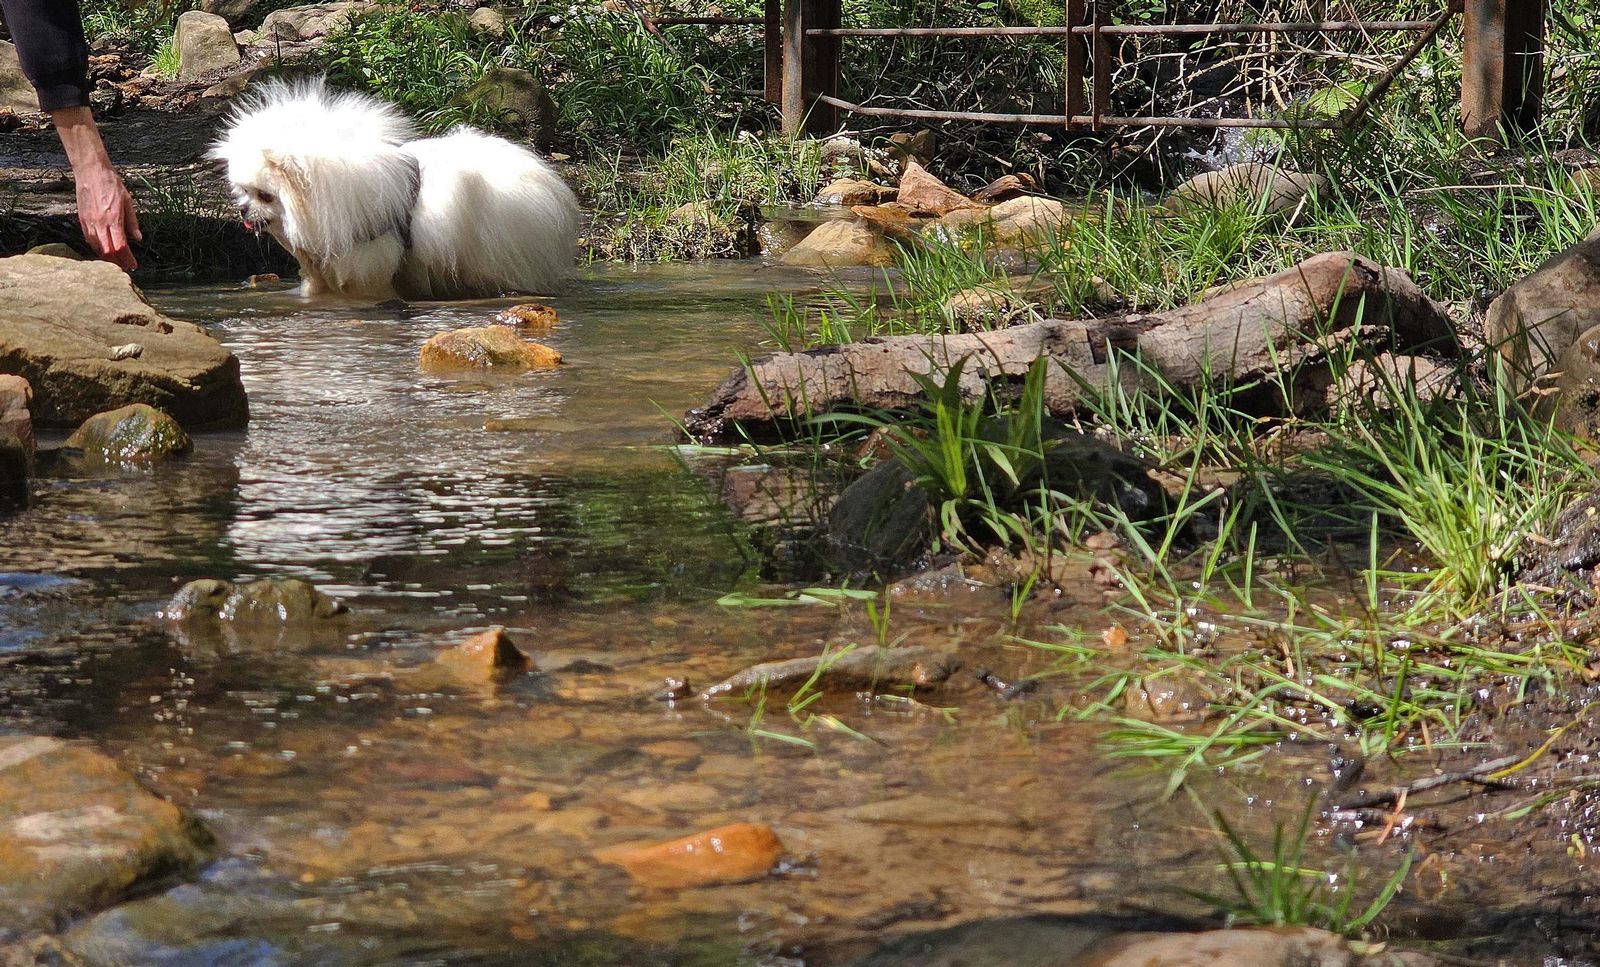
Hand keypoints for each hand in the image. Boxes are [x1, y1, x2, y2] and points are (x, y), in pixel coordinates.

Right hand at [49, 106, 142, 270]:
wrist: (91, 171)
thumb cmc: (112, 184)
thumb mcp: (129, 202)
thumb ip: (132, 223)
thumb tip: (138, 239)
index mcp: (113, 219)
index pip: (120, 247)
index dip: (127, 259)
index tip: (134, 265)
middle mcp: (99, 223)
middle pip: (107, 252)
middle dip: (117, 262)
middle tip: (126, 266)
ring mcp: (88, 222)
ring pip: (96, 248)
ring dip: (107, 257)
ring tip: (117, 261)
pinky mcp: (82, 220)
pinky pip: (89, 239)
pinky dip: (97, 248)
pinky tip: (104, 250)